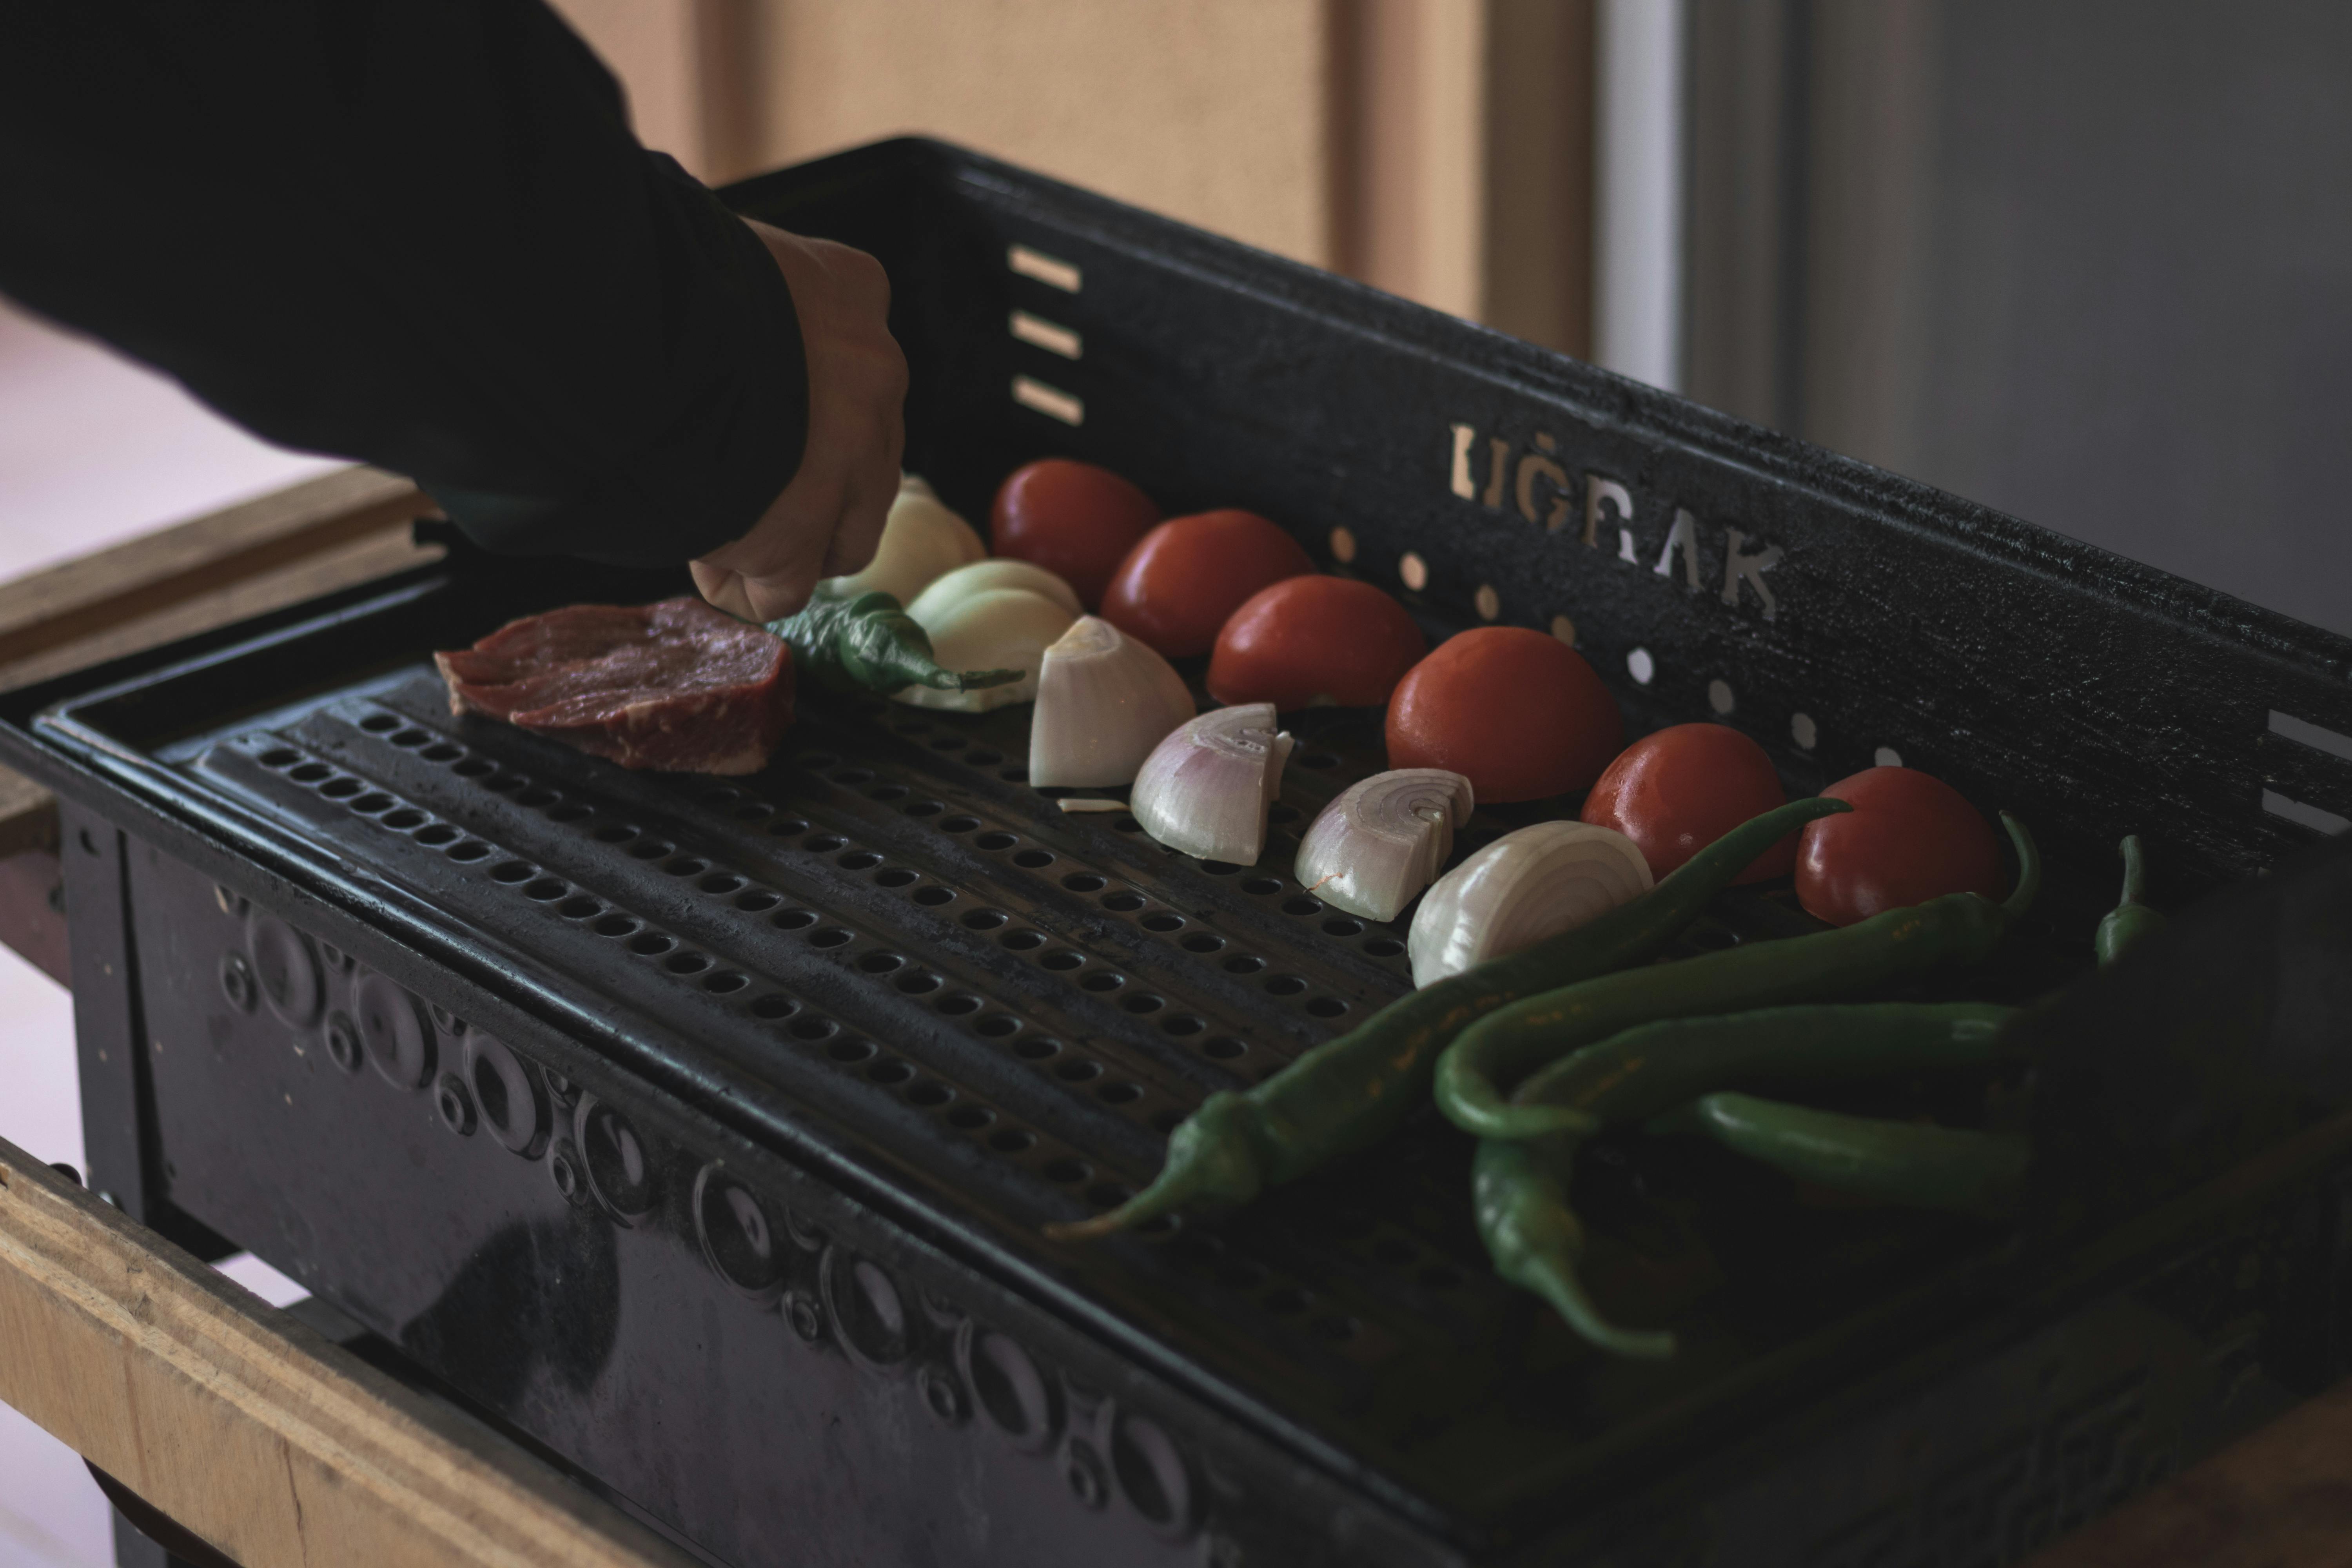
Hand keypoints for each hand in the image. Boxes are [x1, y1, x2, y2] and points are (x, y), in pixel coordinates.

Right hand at [691, 220, 907, 622]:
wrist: (633, 327)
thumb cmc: (651, 275)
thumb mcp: (720, 256)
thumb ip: (746, 299)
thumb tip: (713, 328)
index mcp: (853, 290)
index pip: (857, 360)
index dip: (806, 400)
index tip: (756, 410)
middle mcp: (875, 374)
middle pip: (862, 456)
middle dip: (809, 480)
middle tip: (738, 480)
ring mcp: (851, 461)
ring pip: (847, 535)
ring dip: (794, 543)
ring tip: (721, 530)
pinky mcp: (803, 533)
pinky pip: (790, 588)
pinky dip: (752, 590)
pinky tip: (711, 568)